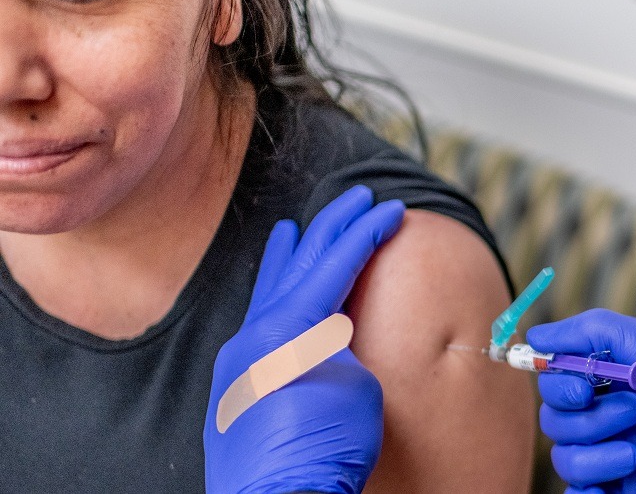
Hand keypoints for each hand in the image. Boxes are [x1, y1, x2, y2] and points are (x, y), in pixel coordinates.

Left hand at [204, 185, 404, 493]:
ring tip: (289, 229)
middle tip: (355, 198)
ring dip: (285, 259)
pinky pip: (255, 327)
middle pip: (299, 265)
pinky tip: (273, 300)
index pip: (335, 263)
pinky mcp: (233, 390)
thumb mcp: (359, 387)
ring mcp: (238, 362)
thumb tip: (328, 338)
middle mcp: (256, 335)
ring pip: (266, 294)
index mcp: (292, 326)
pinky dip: (269, 301)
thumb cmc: (330, 450)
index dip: (366, 232)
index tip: (391, 209)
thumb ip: (341, 345)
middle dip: (331, 228)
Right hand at [527, 309, 635, 493]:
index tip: (582, 386)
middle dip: (585, 415)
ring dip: (594, 453)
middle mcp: (619, 416)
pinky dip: (586, 490)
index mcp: (626, 378)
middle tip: (633, 412)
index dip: (560, 378)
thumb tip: (538, 333)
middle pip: (555, 415)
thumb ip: (600, 331)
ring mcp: (619, 457)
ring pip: (563, 456)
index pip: (562, 374)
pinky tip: (616, 484)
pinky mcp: (623, 493)